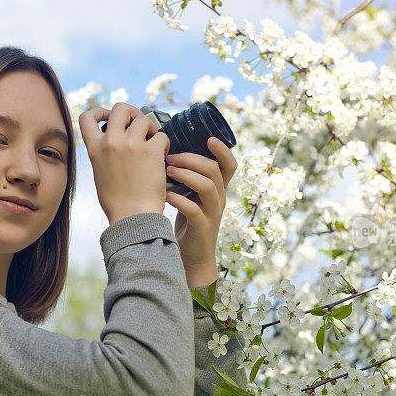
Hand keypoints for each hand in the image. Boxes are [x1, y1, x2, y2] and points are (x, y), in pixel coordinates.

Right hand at [79, 103, 170, 223]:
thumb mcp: (100, 173)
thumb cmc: (117, 202)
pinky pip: (161, 136)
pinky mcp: (151, 151)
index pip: (87, 116)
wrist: (132, 217)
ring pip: (144, 119)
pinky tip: (162, 157)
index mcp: (95, 148)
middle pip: (121, 107)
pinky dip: (164, 145)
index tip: (109, 118)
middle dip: (133, 113)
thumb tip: (115, 141)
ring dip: (150, 129)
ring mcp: (131, 145)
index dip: (100, 111)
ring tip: (153, 145)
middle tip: (139, 127)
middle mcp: (111, 142)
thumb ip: (104, 154)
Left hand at [164, 137, 237, 287]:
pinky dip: (178, 199)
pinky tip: (165, 195)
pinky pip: (193, 209)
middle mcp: (219, 199)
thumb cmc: (188, 222)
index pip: (230, 165)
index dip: (223, 150)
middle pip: (214, 170)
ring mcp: (212, 214)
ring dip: (186, 175)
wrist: (192, 257)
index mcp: (218, 189)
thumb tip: (169, 152)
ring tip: (168, 171)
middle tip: (171, 157)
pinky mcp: (202, 228)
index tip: (208, 138)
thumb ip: (188, 178)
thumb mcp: (192, 196)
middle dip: (192, 159)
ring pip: (207, 187)